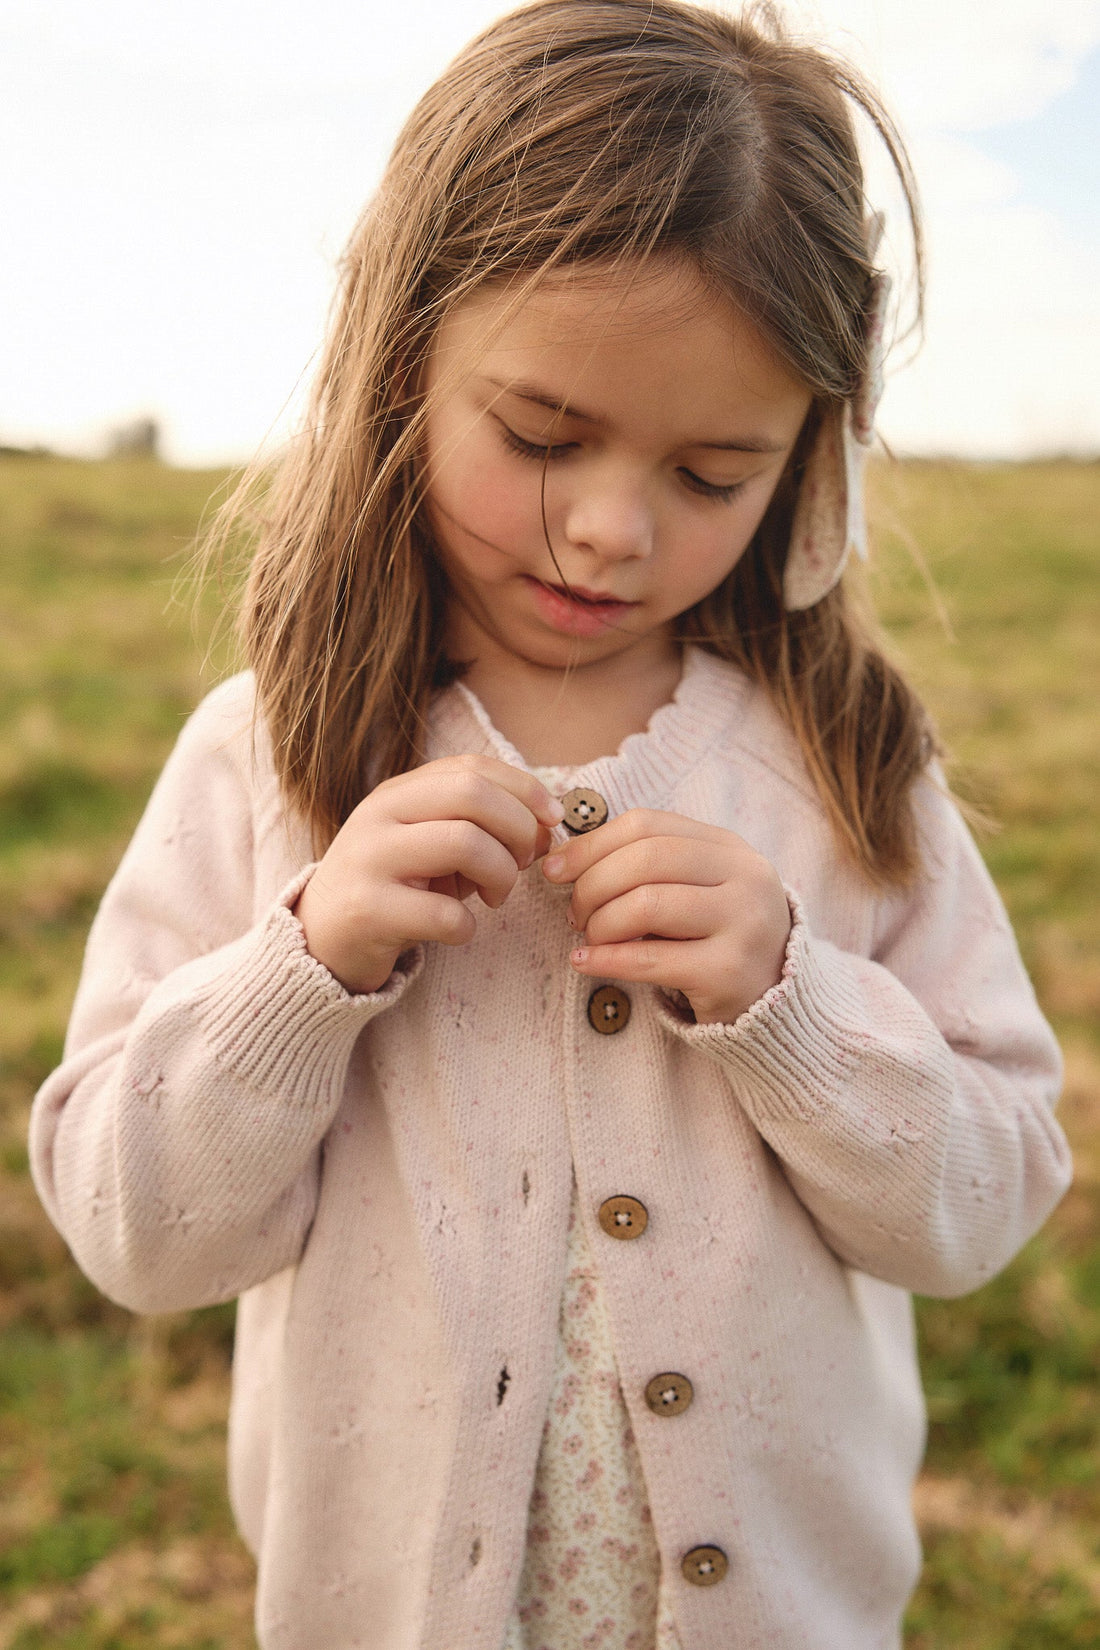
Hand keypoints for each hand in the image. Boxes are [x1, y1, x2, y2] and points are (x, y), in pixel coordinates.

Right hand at [294, 755, 563, 993]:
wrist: (319, 939)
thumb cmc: (392, 888)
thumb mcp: (425, 842)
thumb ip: (475, 824)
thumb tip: (544, 824)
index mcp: (397, 793)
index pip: (472, 767)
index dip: (524, 788)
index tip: (552, 820)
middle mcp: (379, 816)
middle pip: (473, 794)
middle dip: (517, 828)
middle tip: (522, 863)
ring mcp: (370, 860)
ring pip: (465, 843)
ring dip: (500, 875)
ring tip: (494, 896)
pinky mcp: (368, 911)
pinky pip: (444, 913)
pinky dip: (467, 926)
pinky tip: (458, 930)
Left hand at [542, 809, 791, 1024]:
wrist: (772, 999)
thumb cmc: (713, 937)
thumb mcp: (695, 888)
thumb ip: (646, 865)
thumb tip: (565, 857)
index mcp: (730, 848)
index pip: (647, 825)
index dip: (591, 843)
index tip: (555, 869)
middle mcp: (745, 878)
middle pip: (646, 860)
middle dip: (593, 885)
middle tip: (574, 913)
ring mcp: (743, 924)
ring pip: (646, 905)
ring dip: (600, 923)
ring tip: (589, 938)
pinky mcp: (729, 973)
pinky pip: (650, 960)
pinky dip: (606, 959)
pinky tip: (584, 962)